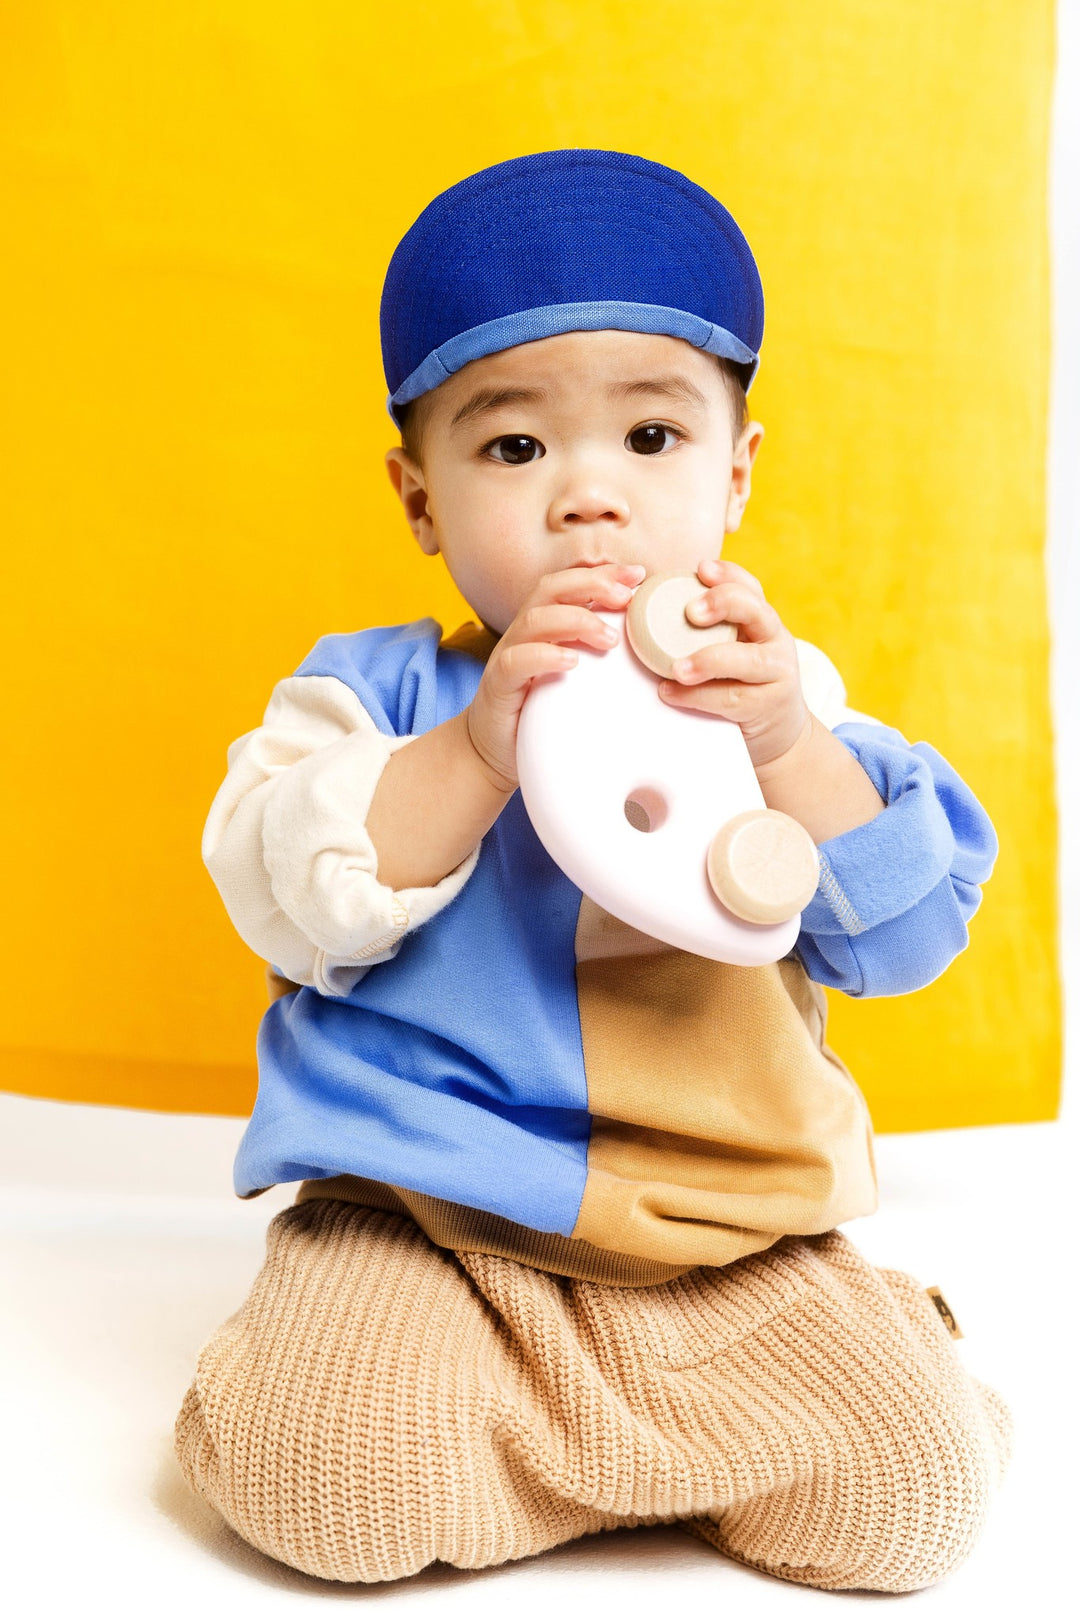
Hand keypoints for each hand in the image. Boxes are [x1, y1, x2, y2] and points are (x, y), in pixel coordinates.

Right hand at [466, 561, 646, 791]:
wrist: (495, 757)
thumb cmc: (542, 717)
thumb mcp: (579, 685)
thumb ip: (604, 665)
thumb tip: (653, 658)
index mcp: (544, 628)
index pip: (570, 586)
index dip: (602, 574)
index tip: (639, 574)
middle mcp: (524, 634)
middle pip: (551, 589)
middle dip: (591, 585)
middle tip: (627, 596)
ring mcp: (508, 657)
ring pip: (535, 619)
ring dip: (575, 620)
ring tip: (610, 638)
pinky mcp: (497, 686)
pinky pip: (516, 661)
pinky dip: (545, 655)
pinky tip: (572, 661)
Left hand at [657, 558, 810, 769]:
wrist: (778, 732)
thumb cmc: (740, 683)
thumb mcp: (731, 650)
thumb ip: (703, 632)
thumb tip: (640, 610)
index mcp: (762, 620)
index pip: (750, 588)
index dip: (728, 574)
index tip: (700, 568)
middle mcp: (776, 640)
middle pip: (756, 610)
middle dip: (724, 602)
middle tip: (691, 612)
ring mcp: (778, 673)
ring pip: (748, 660)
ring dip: (709, 660)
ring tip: (677, 668)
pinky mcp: (769, 705)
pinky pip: (732, 698)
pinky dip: (698, 695)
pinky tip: (670, 692)